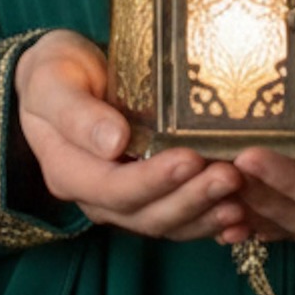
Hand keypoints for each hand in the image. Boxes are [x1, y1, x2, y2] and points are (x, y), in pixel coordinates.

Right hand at [13, 29, 252, 241]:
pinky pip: (179, 218)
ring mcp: (124, 199)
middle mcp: (97, 196)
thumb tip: (113, 143)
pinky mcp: (148, 192)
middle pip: (146, 214)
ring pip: (167, 221)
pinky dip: (209, 221)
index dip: (154, 180)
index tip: (191, 158)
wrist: (60, 76)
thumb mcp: (52, 83)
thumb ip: (76, 114)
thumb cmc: (55, 73)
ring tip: (242, 198)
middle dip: (191, 199)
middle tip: (231, 176)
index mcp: (69, 172)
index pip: (114, 189)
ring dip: (205, 214)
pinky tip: (242, 217)